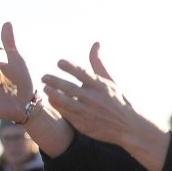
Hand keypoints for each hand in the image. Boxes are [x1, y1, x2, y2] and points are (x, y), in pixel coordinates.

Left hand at [41, 44, 169, 170]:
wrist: (127, 127)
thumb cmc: (117, 102)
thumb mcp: (110, 81)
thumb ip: (98, 63)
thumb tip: (95, 43)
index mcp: (100, 86)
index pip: (82, 73)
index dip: (69, 66)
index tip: (59, 62)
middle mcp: (93, 98)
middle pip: (69, 87)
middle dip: (54, 81)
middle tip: (44, 76)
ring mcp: (88, 112)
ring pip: (65, 101)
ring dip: (53, 93)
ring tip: (45, 88)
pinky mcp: (85, 124)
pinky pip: (67, 114)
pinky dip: (58, 106)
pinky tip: (52, 100)